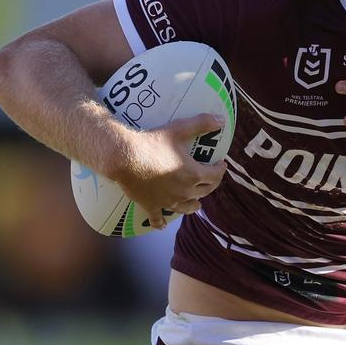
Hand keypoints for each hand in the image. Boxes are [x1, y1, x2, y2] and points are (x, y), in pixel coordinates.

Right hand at [106, 113, 226, 228]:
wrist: (123, 157)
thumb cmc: (152, 142)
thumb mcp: (179, 129)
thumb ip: (202, 123)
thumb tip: (222, 119)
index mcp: (194, 174)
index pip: (215, 176)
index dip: (220, 169)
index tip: (220, 164)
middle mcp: (184, 191)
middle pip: (204, 192)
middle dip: (211, 185)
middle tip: (210, 178)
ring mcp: (168, 201)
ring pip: (187, 208)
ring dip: (193, 205)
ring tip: (196, 203)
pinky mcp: (151, 206)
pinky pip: (157, 218)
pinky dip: (161, 222)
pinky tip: (162, 225)